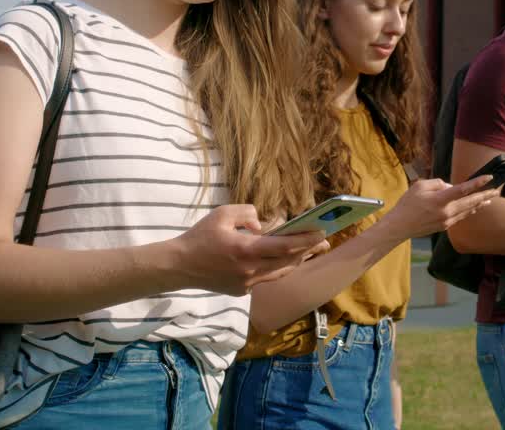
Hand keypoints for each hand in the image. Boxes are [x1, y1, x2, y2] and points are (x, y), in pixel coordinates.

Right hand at [169, 204, 328, 295]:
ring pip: (279, 273)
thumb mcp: (223, 214)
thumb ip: (247, 213)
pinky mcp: (241, 291)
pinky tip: (283, 260)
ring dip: (295, 261)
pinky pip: (265, 278)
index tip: (322, 233)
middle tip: (325, 242)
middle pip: (288, 261)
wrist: (179, 266)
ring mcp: (246, 284)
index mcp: (246, 250)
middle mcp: (250, 270)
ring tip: (309, 251)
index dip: (306, 240)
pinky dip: (277, 268)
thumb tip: (264, 225)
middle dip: (308, 251)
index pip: (285, 246)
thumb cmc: (200, 237)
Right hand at [378, 175, 500, 239]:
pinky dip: (468, 210)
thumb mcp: (420, 186)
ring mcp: (447, 221)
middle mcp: (447, 212)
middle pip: (470, 203)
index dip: (477, 183)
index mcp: (440, 200)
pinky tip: (473, 208)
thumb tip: (450, 187)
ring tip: (490, 200)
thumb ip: (438, 183)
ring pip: (468, 211)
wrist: (400, 226)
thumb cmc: (407, 204)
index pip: (463, 189)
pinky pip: (460, 216)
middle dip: (485, 196)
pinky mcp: (444, 226)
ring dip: (479, 204)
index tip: (489, 178)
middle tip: (497, 191)